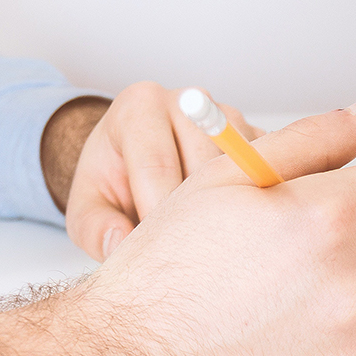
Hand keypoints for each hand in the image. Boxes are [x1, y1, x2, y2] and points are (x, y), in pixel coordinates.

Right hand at [0, 96, 355, 355]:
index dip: (352, 194)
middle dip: (332, 251)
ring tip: (252, 314)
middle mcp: (348, 286)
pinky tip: (255, 355)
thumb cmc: (160, 280)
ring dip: (322, 305)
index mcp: (326, 221)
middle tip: (262, 266)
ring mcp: (346, 350)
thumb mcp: (222, 181)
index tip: (321, 208)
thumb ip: (311, 139)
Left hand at [61, 82, 263, 260]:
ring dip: (231, 212)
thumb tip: (120, 245)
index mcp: (139, 106)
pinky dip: (255, 205)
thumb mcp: (87, 208)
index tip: (158, 254)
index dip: (158, 216)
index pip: (157, 165)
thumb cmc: (112, 184)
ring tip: (210, 243)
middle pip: (205, 167)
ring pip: (242, 171)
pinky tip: (236, 229)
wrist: (137, 164)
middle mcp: (188, 101)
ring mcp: (228, 116)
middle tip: (187, 254)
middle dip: (196, 216)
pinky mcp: (258, 136)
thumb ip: (95, 228)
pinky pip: (268, 174)